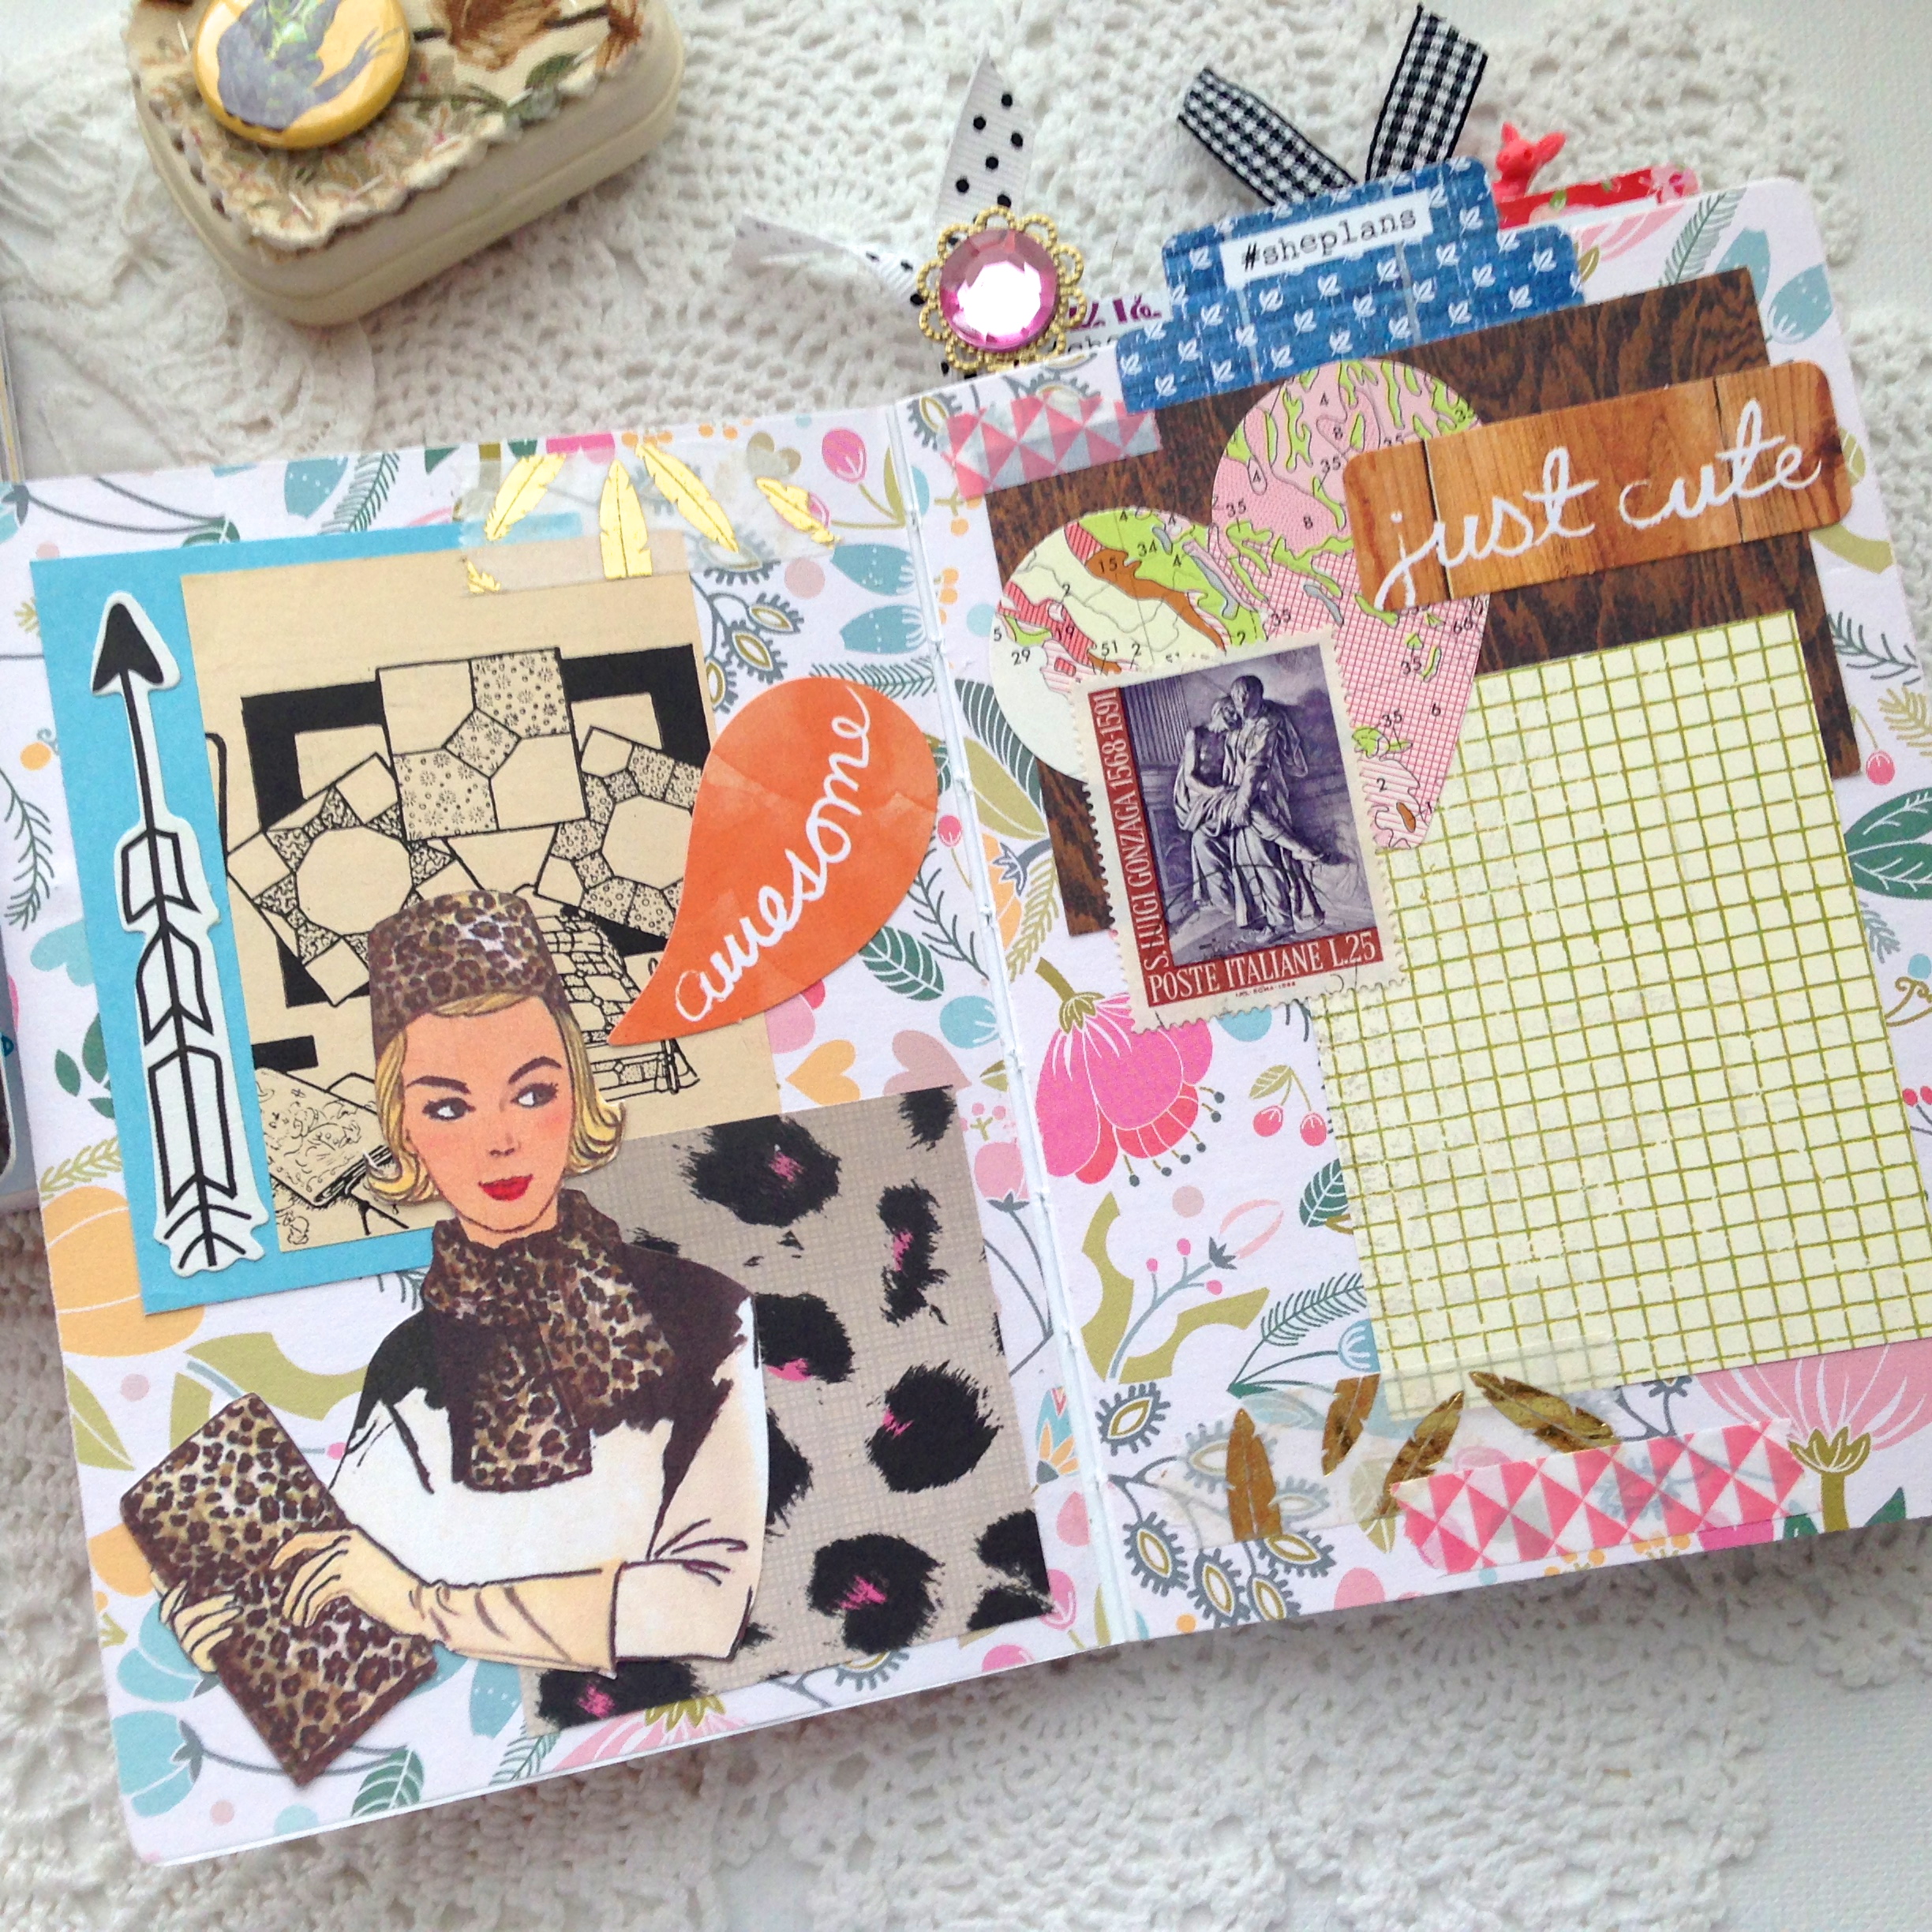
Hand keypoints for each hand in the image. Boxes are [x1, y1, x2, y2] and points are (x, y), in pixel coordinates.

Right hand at [160, 1581, 238, 1671]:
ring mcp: (187, 1648)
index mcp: (178, 1624)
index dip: (170, 1597)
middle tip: (232, 1596)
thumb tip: (169, 1573)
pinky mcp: (197, 1660)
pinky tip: (230, 1629)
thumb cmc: (210, 1633)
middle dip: (205, 1604)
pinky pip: (201, 1647)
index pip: (165, 1610)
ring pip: (195, 1631)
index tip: (184, 1581)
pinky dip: (215, 1636)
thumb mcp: (201, 1614)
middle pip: (182, 1617)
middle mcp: (179, 1635)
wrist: (221, 1662)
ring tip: (237, 1610)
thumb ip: (191, 1598)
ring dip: (216, 1618)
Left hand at [272, 1527, 427, 1637]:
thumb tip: (308, 1582)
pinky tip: (309, 1621)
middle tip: (287, 1610)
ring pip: (308, 1583)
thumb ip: (338, 1568)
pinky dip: (308, 1610)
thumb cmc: (390, 1590)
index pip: (308, 1537)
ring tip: (297, 1620)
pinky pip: (317, 1595)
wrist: (415, 1600)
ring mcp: (348, 1558)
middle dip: (292, 1592)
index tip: (273, 1565)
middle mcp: (347, 1542)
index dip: (287, 1550)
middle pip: (304, 1568)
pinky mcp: (349, 1577)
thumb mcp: (361, 1571)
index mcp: (350, 1537)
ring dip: (297, 1605)